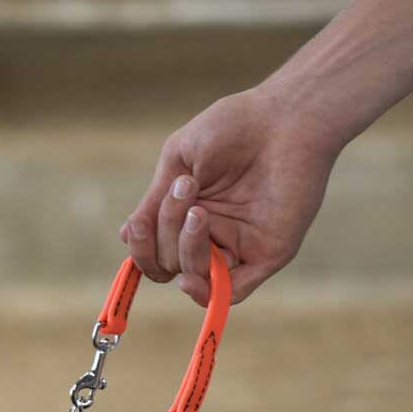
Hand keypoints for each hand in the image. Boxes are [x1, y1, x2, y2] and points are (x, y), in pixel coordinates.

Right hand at [121, 86, 341, 305]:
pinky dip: (208, 294)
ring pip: (196, 278)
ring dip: (185, 251)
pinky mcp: (266, 255)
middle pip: (170, 264)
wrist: (286, 118)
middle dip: (167, 232)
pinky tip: (191, 279)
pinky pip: (232, 292)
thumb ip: (154, 202)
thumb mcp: (179, 161)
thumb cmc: (233, 128)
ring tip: (198, 212)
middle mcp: (211, 236)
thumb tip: (126, 237)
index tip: (137, 227)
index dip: (141, 249)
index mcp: (188, 214)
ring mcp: (238, 248)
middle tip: (187, 190)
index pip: (155, 252)